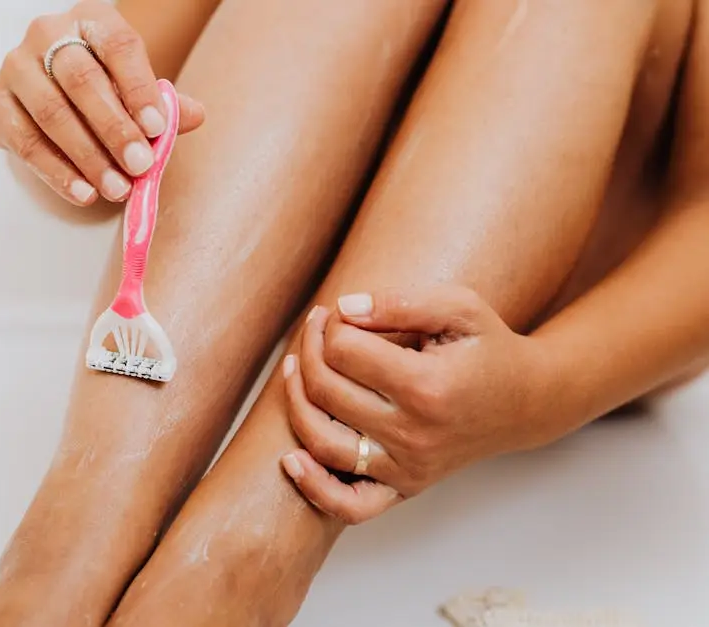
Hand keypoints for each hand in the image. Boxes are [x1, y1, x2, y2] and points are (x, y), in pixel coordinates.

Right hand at [0, 0, 204, 206]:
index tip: (158, 128)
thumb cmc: (106, 87)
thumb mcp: (137, 87)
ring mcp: (15, 67)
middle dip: (115, 129)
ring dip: (88, 157)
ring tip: (117, 188)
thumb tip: (195, 115)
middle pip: (81, 81)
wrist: (54, 90)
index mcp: (91, 19)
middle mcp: (47, 34)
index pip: (118, 47)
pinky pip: (25, 142)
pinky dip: (56, 172)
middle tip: (140, 166)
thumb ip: (165, 103)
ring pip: (52, 114)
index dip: (139, 88)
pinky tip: (84, 192)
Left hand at [280, 286, 551, 523]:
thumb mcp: (458, 307)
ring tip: (294, 369)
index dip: (330, 325)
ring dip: (295, 401)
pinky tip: (291, 459)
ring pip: (323, 443)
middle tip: (315, 328)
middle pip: (327, 391)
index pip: (345, 351)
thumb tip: (343, 308)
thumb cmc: (487, 348)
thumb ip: (400, 303)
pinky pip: (349, 505)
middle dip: (309, 350)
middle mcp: (415, 434)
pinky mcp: (404, 487)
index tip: (336, 313)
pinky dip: (314, 487)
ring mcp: (408, 467)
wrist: (524, 402)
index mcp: (428, 386)